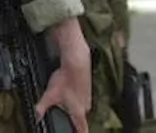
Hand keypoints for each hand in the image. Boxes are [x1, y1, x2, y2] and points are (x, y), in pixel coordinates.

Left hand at [36, 18, 91, 132]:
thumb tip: (36, 116)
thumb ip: (41, 108)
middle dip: (73, 120)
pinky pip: (82, 100)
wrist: (77, 61)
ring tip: (66, 103)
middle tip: (66, 119)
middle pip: (80, 119)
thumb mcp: (49, 95)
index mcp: (78, 111)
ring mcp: (88, 97)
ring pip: (81, 108)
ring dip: (75, 109)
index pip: (82, 128)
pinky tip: (69, 93)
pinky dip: (76, 100)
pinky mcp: (87, 90)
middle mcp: (85, 105)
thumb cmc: (66, 78)